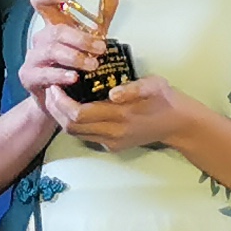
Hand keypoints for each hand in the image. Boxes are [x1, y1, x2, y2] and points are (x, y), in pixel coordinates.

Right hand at [15, 0, 122, 129]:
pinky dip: (60, 75)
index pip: (41, 3)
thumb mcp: (91, 38)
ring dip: (74, 57)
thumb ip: (102, 17)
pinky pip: (44, 73)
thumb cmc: (74, 65)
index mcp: (53, 26)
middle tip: (100, 49)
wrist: (60, 98)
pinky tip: (74, 78)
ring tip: (92, 65)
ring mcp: (33, 57)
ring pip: (51, 51)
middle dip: (80, 39)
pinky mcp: (29, 76)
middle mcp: (40, 39)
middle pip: (55, 31)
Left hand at [63, 72, 193, 152]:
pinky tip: (71, 107)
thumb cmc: (164, 98)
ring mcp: (112, 142)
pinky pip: (85, 136)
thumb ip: (133, 88)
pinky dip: (73, 122)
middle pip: (71, 126)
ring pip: (75, 134)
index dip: (61, 101)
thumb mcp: (154, 85)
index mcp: (121, 116)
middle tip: (51, 89)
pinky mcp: (112, 145)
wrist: (178, 123)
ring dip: (61, 117)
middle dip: (55, 108)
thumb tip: (113, 93)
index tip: (55, 85)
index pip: (78, 114)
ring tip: (57, 97)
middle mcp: (113, 133)